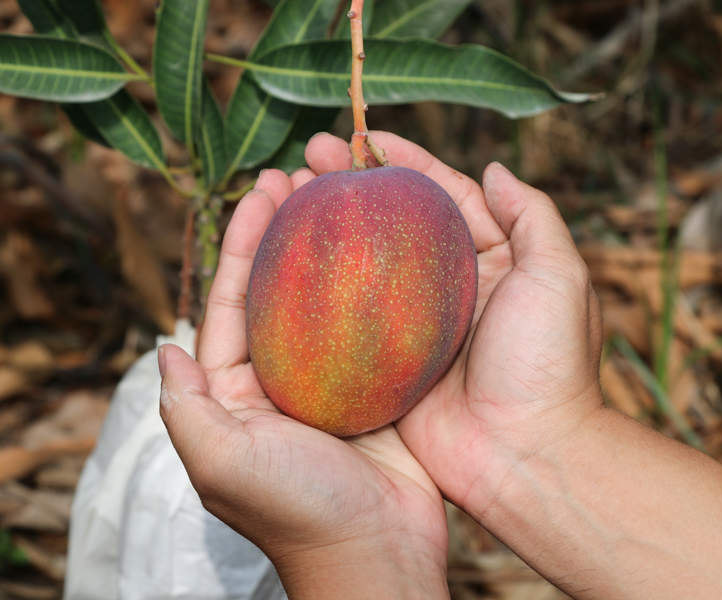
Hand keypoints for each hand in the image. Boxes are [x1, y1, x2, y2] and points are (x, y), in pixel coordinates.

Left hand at [159, 168, 449, 598]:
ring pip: (329, 301)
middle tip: (307, 175)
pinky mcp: (379, 388)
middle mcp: (281, 381)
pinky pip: (375, 326)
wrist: (378, 553)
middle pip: (280, 290)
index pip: (231, 302)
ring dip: (334, 249)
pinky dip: (379, 286)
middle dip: (287, 232)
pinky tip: (393, 249)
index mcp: (237, 392)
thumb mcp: (222, 460)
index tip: (263, 188)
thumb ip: (186, 404)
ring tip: (345, 197)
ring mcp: (332, 382)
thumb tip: (164, 344)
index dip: (243, 242)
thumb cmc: (297, 512)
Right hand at [303, 131, 603, 516]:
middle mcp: (452, 288)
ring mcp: (418, 327)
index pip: (444, 195)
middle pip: (396, 223)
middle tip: (307, 157)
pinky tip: (288, 264)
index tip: (362, 135)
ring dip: (332, 229)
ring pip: (367, 265)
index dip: (405, 162)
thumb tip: (497, 167)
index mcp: (494, 261)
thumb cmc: (549, 365)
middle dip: (355, 185)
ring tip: (287, 194)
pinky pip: (352, 319)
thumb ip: (533, 215)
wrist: (527, 456)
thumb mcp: (559, 277)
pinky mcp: (391, 363)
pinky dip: (323, 291)